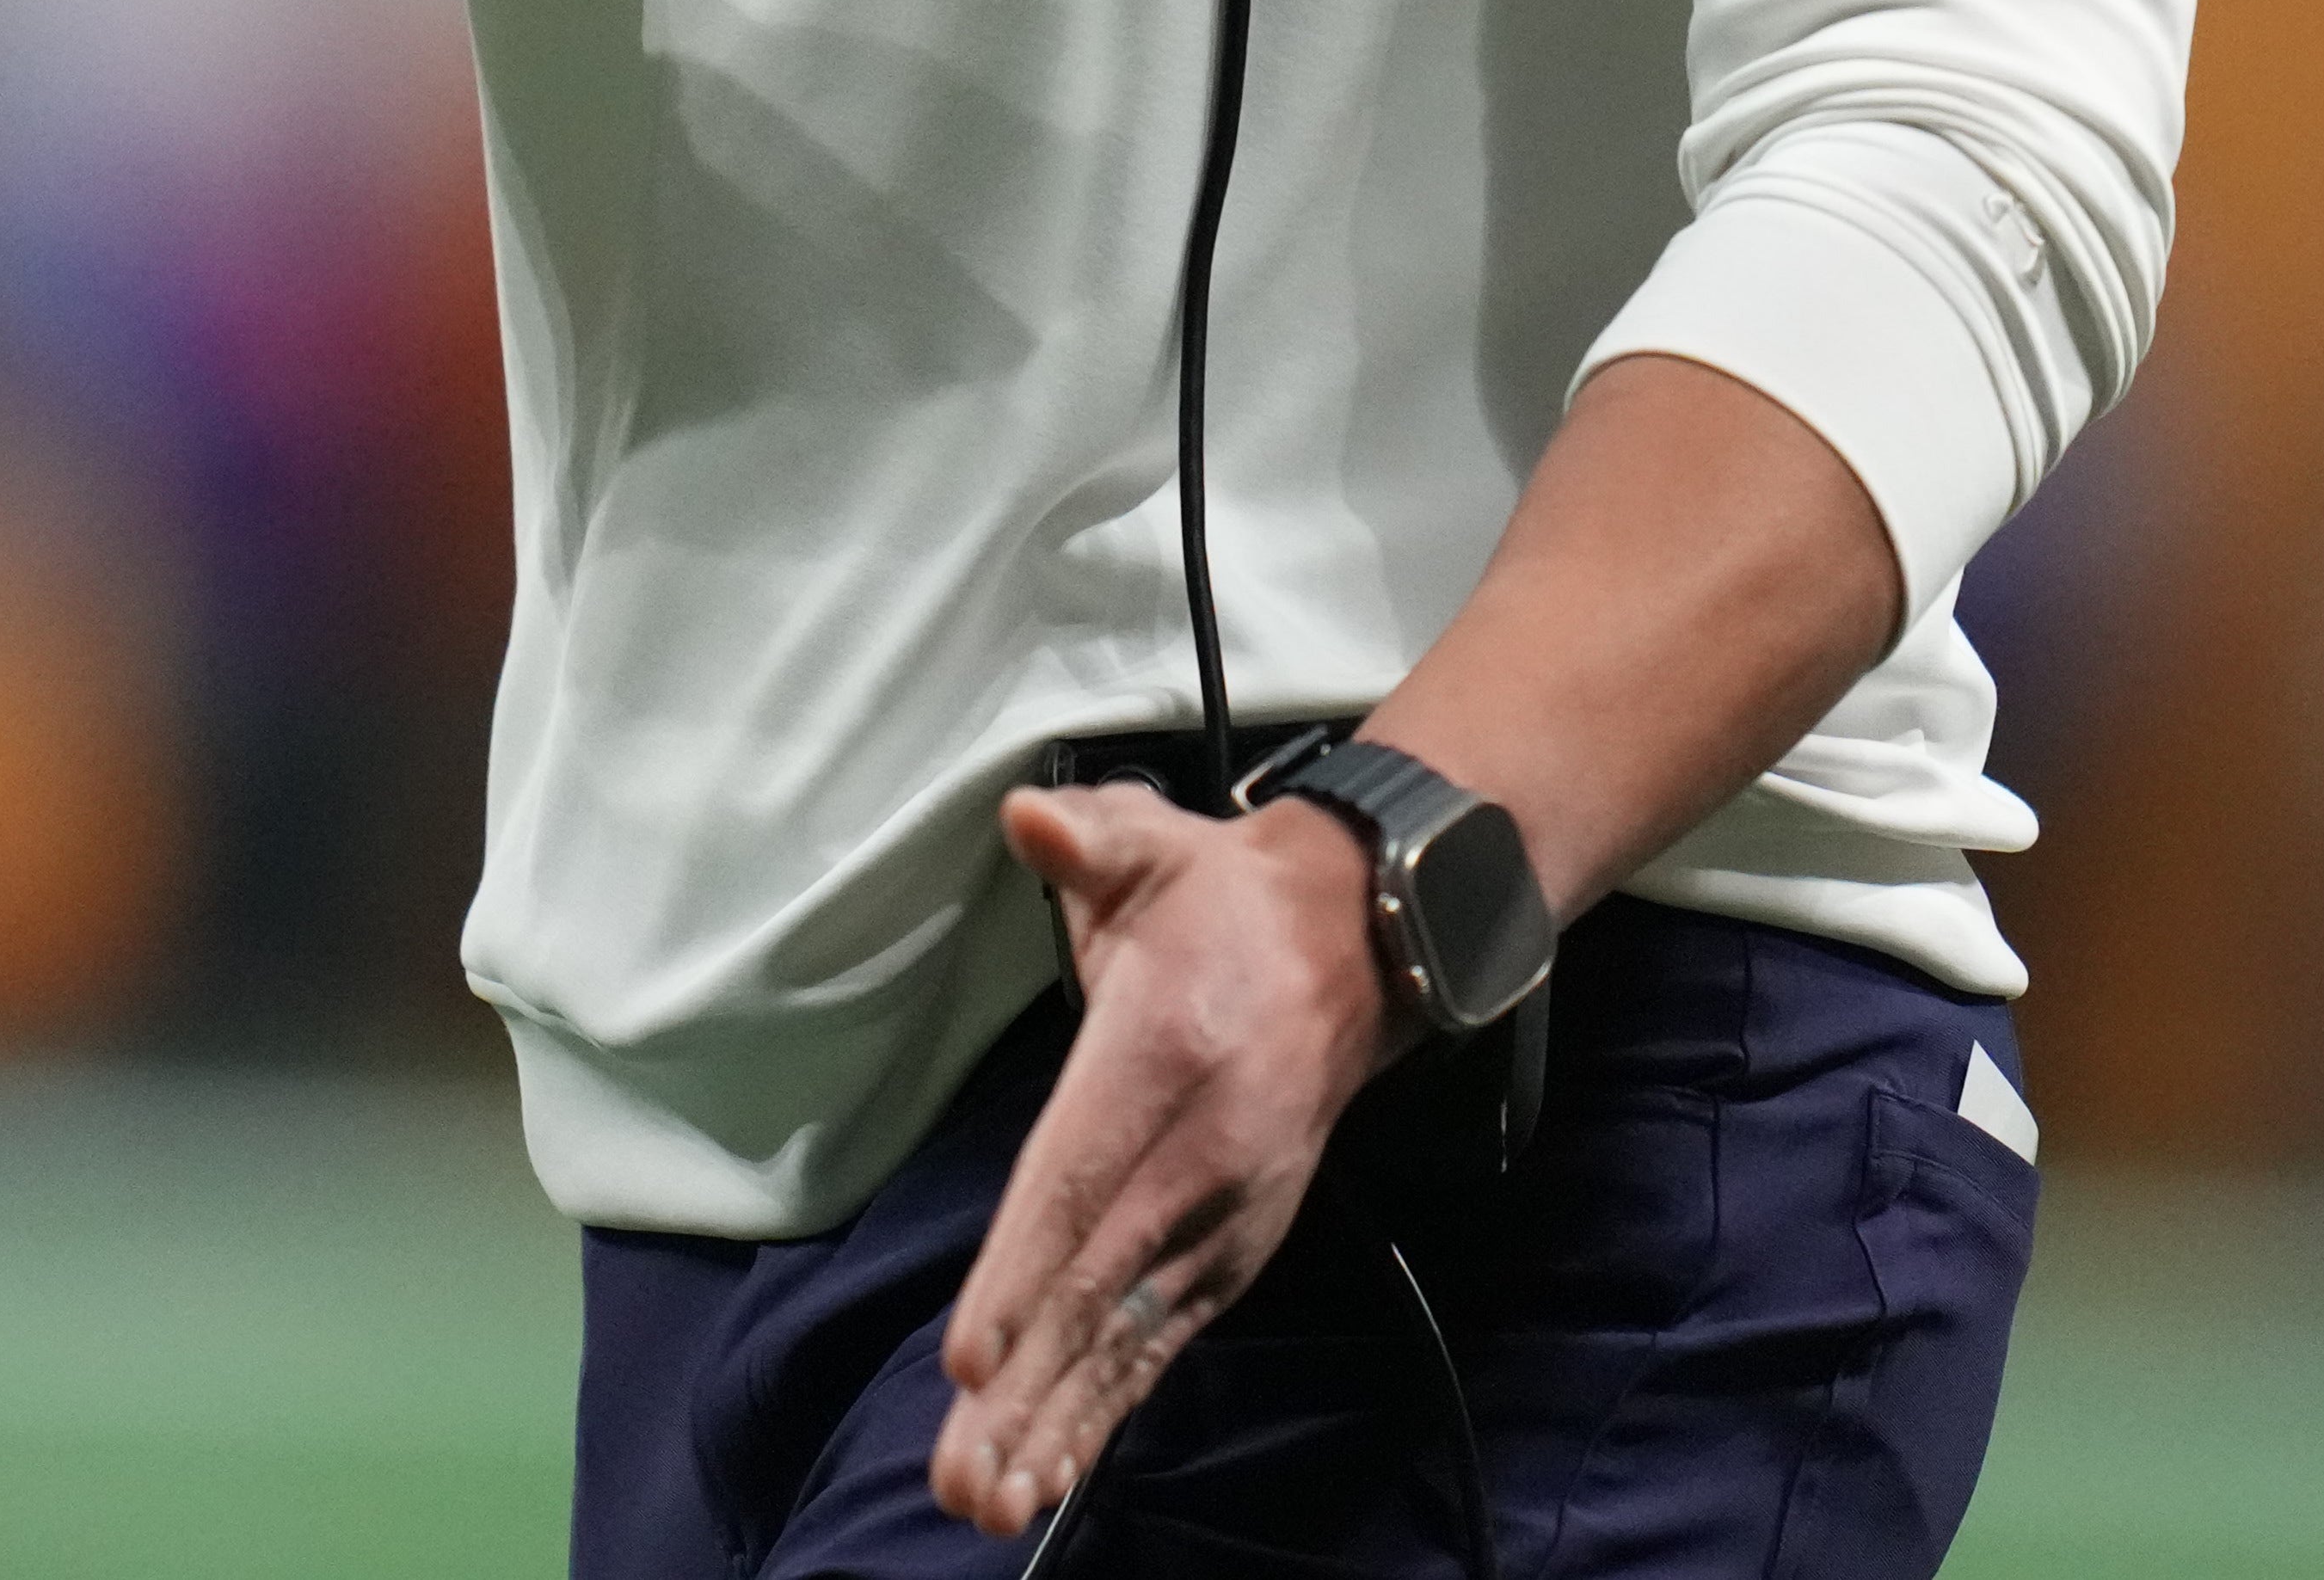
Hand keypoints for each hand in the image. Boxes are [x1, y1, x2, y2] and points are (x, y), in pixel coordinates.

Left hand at [929, 782, 1399, 1538]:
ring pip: (1125, 1337)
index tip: (970, 1356)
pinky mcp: (1230, 1251)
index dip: (1021, 1273)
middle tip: (959, 1478)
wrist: (1363, 947)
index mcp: (1161, 1059)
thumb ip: (1088, 838)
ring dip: (1060, 1426)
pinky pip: (1159, 1343)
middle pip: (1091, 1290)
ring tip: (990, 1501)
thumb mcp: (1153, 844)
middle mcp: (1197, 1157)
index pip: (1077, 1181)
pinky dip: (1107, 1411)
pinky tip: (1052, 1474)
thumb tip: (1032, 822)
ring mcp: (1221, 1217)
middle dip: (1024, 1391)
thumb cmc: (1220, 900)